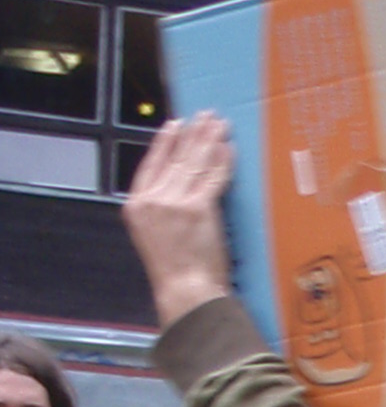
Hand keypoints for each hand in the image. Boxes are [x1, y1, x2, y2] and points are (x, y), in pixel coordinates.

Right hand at [121, 116, 234, 329]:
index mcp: (136, 206)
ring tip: (219, 123)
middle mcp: (153, 200)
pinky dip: (223, 161)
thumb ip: (161, 212)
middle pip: (175, 158)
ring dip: (209, 140)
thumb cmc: (175, 274)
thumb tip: (180, 190)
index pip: (150, 164)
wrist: (185, 292)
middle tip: (205, 115)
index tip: (176, 125)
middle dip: (193, 134)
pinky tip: (228, 147)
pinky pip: (213, 178)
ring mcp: (175, 202)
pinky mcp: (198, 208)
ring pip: (194, 163)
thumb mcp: (154, 238)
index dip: (164, 142)